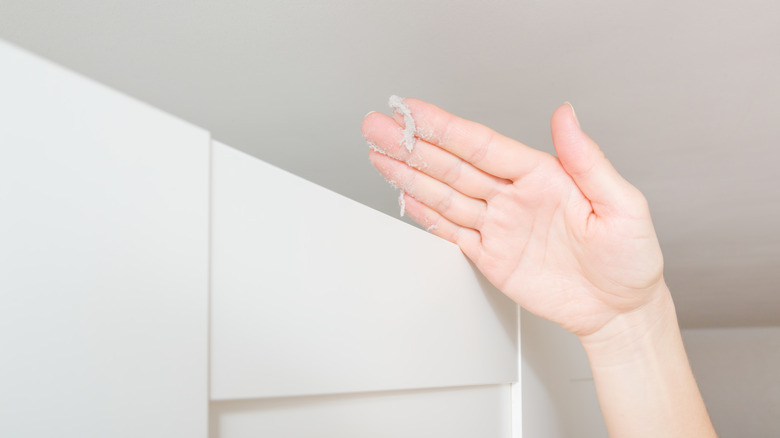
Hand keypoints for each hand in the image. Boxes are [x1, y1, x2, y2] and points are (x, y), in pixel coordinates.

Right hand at [362, 98, 664, 336]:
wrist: (620, 312)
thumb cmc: (630, 259)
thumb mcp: (622, 206)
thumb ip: (588, 160)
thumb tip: (566, 116)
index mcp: (543, 177)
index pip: (483, 146)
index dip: (444, 128)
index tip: (413, 112)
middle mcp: (515, 197)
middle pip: (453, 166)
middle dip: (412, 145)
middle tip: (378, 126)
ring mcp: (499, 227)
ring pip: (444, 195)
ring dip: (410, 175)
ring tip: (379, 155)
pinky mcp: (491, 257)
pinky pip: (452, 232)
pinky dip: (427, 216)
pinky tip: (407, 197)